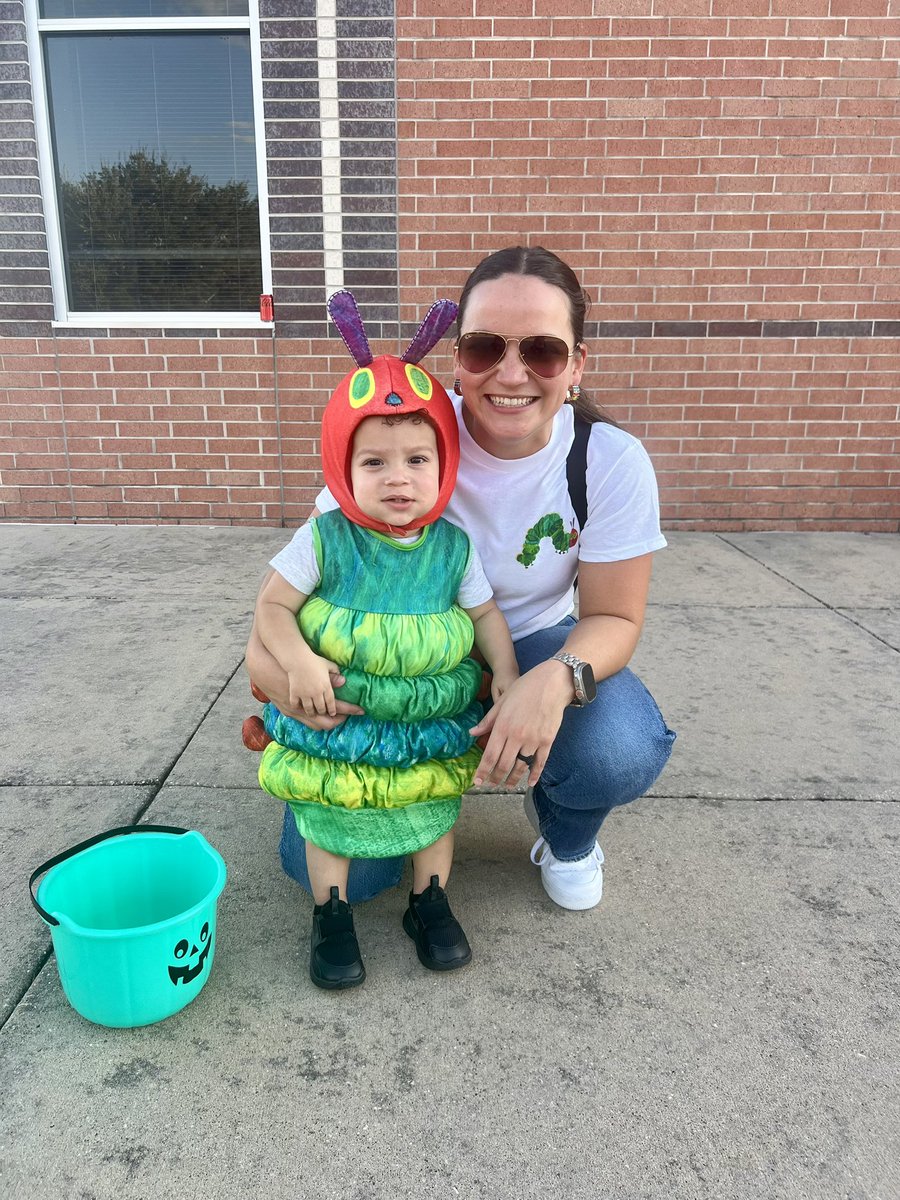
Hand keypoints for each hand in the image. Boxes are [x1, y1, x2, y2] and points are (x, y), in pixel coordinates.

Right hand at [287, 654, 343, 717]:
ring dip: (312, 712)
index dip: (333, 710)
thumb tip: (343, 680)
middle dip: (323, 713)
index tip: (333, 713)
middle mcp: (316, 693)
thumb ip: (336, 673)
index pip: (331, 703)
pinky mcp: (295, 693)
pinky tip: (299, 707)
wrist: (298, 659)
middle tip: (323, 713)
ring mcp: (305, 694)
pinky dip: (298, 707)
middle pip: (321, 709)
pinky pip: (296, 705)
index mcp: (326, 687)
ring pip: (309, 710)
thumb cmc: (314, 660)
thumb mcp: (328, 665)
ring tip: (312, 713)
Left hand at [469, 661, 571, 788]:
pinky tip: (530, 783)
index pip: (489, 755)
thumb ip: (487, 720)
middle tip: (491, 785)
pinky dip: (535, 775)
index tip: (477, 782)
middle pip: (504, 765)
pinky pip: (540, 763)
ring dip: (513, 779)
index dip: (482, 771)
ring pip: (521, 766)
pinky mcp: (547, 741)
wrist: (552, 683)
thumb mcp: (502, 701)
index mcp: (503, 726)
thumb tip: (472, 733)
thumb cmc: (524, 688)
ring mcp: (533, 740)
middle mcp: (517, 736)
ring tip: (507, 785)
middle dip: (496, 778)